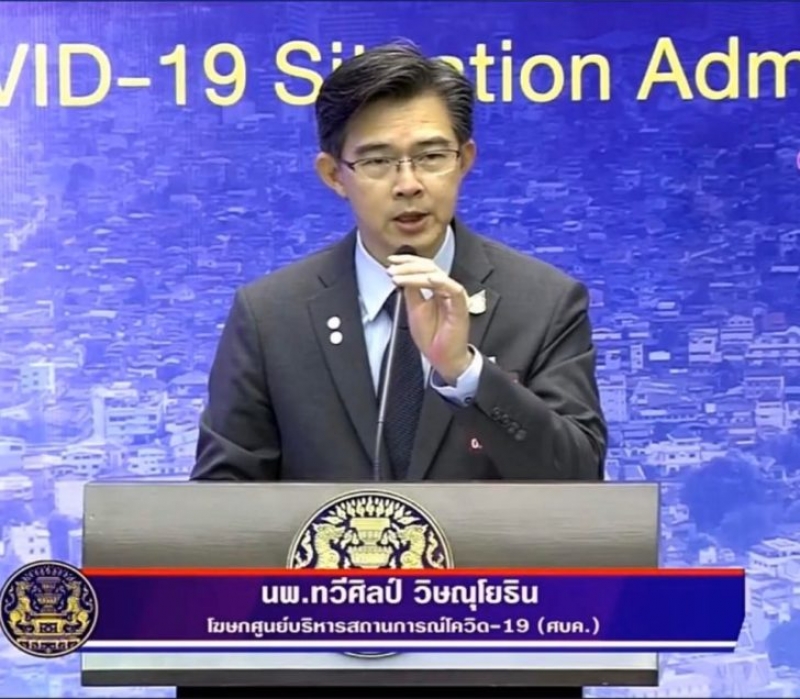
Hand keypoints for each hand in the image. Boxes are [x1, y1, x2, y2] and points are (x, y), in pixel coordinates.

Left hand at [386, 253, 471, 384]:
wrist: (443, 357)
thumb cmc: (432, 336)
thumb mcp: (414, 309)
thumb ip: (411, 291)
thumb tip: (401, 274)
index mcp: (436, 288)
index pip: (424, 267)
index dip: (407, 261)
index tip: (390, 260)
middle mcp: (446, 288)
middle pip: (430, 267)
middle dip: (408, 266)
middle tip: (391, 268)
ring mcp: (454, 296)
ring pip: (437, 275)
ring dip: (416, 274)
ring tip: (398, 277)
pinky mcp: (461, 306)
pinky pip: (453, 289)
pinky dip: (441, 282)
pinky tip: (428, 279)